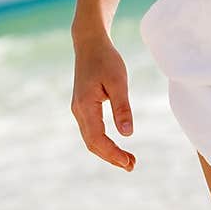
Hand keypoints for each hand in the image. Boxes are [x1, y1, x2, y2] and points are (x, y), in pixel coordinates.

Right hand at [71, 37, 135, 171]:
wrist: (89, 43)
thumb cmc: (105, 60)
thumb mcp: (118, 82)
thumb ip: (122, 108)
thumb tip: (127, 134)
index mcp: (86, 106)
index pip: (98, 138)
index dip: (113, 153)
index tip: (129, 161)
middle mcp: (78, 111)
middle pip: (92, 143)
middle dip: (111, 157)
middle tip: (132, 166)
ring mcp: (79, 109)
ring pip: (90, 139)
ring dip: (107, 151)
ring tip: (127, 160)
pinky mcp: (83, 107)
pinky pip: (91, 131)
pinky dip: (103, 142)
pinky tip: (116, 145)